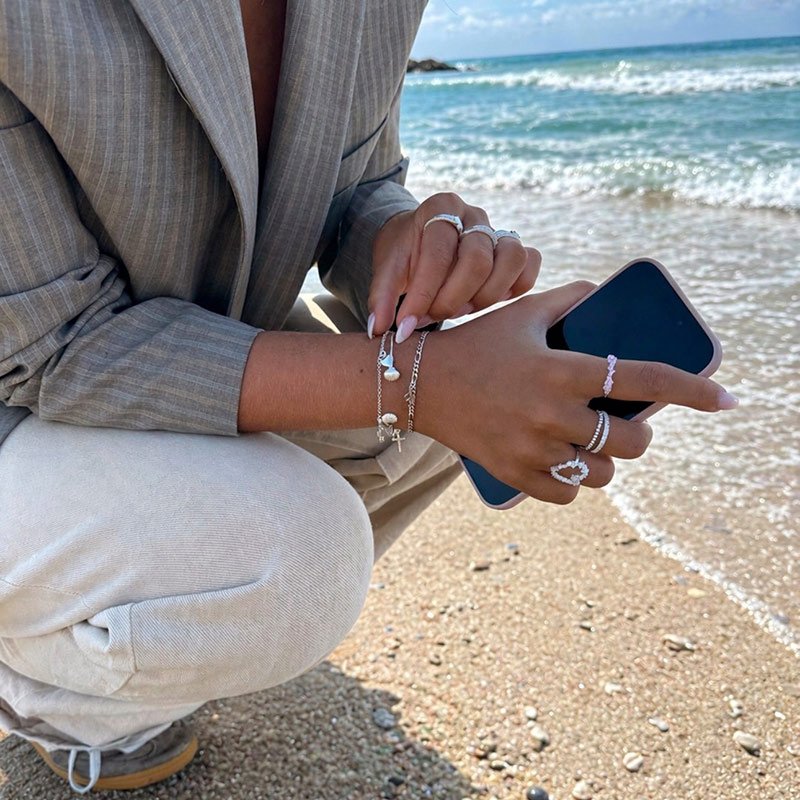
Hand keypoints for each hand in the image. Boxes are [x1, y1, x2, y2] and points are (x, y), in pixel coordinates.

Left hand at [368, 192, 540, 342]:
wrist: (419, 243)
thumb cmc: (403, 256)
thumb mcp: (386, 271)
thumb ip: (381, 298)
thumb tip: (376, 330)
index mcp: (439, 207)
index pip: (438, 253)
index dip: (423, 293)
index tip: (407, 323)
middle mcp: (473, 214)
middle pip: (478, 259)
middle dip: (453, 298)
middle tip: (432, 316)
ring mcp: (498, 230)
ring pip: (512, 259)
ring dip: (485, 296)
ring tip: (459, 310)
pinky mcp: (513, 249)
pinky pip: (530, 265)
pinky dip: (514, 288)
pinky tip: (485, 301)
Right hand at [414, 281, 736, 504]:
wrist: (419, 383)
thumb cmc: (475, 344)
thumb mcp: (521, 313)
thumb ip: (568, 300)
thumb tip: (604, 294)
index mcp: (561, 370)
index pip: (641, 379)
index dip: (692, 389)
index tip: (727, 400)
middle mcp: (551, 413)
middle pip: (631, 441)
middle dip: (638, 433)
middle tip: (623, 423)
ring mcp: (532, 448)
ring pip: (602, 472)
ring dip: (606, 460)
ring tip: (590, 444)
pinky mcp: (514, 473)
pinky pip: (566, 493)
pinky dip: (572, 480)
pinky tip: (563, 463)